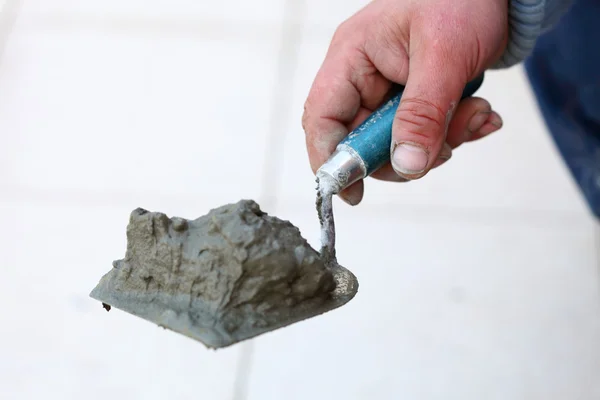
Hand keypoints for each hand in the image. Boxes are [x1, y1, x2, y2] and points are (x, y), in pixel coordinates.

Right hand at [302, 0, 507, 204]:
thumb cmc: (463, 0)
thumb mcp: (444, 55)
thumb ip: (423, 114)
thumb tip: (407, 167)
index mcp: (352, 57)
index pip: (323, 118)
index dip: (330, 159)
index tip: (353, 193)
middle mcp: (363, 77)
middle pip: (361, 140)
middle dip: (404, 152)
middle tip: (444, 145)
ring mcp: (388, 90)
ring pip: (397, 144)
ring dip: (440, 141)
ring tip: (475, 114)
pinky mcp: (414, 100)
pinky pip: (423, 135)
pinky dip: (454, 133)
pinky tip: (480, 114)